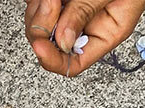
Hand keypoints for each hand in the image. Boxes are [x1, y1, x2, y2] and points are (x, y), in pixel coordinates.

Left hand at [25, 0, 144, 76]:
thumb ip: (86, 12)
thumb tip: (63, 40)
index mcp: (105, 33)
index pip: (75, 63)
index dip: (53, 60)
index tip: (40, 45)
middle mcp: (87, 25)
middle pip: (51, 44)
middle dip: (43, 26)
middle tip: (49, 3)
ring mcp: (73, 11)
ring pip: (41, 25)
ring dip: (40, 9)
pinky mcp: (63, 0)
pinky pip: (40, 6)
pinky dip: (39, 1)